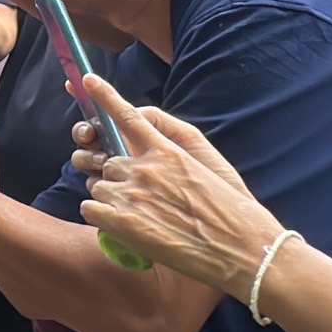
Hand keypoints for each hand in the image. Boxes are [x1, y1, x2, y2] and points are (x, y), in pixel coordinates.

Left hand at [74, 75, 281, 296]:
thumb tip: (144, 127)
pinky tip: (125, 227)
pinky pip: (89, 208)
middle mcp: (143, 168)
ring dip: (110, 197)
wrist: (244, 251)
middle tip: (142, 196)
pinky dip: (100, 216)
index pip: (127, 116)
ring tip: (141, 215)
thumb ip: (174, 140)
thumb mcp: (209, 163)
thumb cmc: (232, 209)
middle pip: (106, 161)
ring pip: (97, 185)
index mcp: (166, 151)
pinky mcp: (119, 222)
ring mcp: (129, 194)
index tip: (87, 80)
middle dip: (117, 175)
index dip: (104, 96)